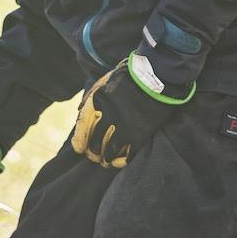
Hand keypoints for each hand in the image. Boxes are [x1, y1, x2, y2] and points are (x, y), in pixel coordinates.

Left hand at [70, 54, 191, 167]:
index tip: (79, 149)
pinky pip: (127, 154)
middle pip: (95, 141)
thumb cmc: (132, 74)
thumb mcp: (106, 79)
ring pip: (109, 150)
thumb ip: (92, 94)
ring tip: (106, 161)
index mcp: (98, 101)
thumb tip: (80, 109)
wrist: (158, 74)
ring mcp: (124, 127)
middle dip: (93, 152)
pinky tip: (118, 163)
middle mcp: (108, 116)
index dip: (79, 141)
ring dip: (106, 158)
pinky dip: (121, 161)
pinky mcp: (139, 134)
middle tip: (94, 157)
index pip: (82, 127)